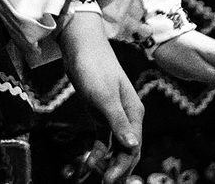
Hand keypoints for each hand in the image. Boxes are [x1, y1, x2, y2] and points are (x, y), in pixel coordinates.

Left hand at [59, 12, 142, 183]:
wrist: (80, 44)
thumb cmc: (93, 67)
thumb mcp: (103, 95)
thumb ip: (117, 121)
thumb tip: (131, 146)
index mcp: (134, 112)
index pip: (133, 146)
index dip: (123, 165)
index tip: (109, 180)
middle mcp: (127, 116)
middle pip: (126, 149)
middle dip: (116, 168)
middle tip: (103, 182)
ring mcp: (113, 114)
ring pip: (113, 146)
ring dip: (104, 162)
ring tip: (91, 176)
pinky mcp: (99, 111)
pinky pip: (101, 137)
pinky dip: (95, 150)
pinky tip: (87, 161)